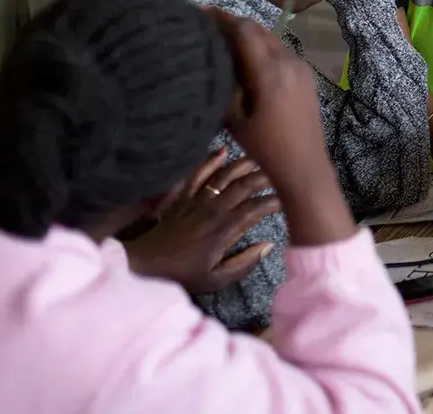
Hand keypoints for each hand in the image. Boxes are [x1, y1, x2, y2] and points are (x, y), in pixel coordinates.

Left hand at [125, 151, 279, 292]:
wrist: (144, 264)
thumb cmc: (182, 274)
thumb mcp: (216, 280)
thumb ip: (244, 263)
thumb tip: (268, 246)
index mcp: (223, 230)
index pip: (256, 208)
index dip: (275, 201)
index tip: (288, 200)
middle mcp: (212, 210)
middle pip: (244, 185)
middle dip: (266, 177)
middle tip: (281, 174)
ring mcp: (196, 200)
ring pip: (223, 175)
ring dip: (243, 165)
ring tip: (260, 159)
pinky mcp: (182, 197)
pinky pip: (197, 174)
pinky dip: (209, 161)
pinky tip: (222, 152)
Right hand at [214, 11, 353, 246]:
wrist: (305, 165)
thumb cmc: (265, 147)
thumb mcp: (234, 117)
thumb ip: (225, 83)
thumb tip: (213, 57)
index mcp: (271, 72)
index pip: (245, 30)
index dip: (223, 18)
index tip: (201, 14)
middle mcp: (290, 62)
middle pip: (259, 30)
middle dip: (234, 24)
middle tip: (208, 24)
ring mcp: (302, 68)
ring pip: (272, 39)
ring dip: (249, 35)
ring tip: (224, 39)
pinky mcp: (307, 76)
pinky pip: (282, 52)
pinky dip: (263, 48)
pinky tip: (247, 58)